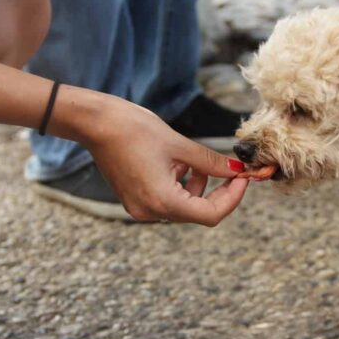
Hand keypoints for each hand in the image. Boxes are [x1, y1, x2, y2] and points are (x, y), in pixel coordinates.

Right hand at [80, 94, 248, 225]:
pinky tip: (177, 164)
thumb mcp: (180, 146)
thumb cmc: (134, 129)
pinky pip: (167, 200)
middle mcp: (150, 212)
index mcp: (163, 201)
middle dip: (218, 192)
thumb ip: (211, 162)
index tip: (243, 178)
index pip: (211, 214)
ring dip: (199, 187)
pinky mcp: (134, 200)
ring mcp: (140, 208)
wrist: (96, 123)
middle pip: (198, 212)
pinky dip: (180, 186)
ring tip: (195, 161)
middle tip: (232, 170)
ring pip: (184, 207)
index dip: (232, 198)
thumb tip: (238, 171)